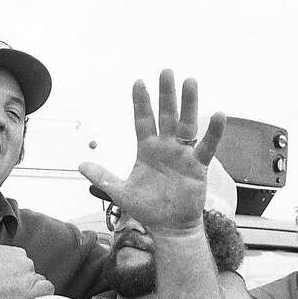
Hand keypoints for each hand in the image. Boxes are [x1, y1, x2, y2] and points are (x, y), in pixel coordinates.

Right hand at [0, 245, 53, 298]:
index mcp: (16, 253)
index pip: (27, 267)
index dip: (23, 277)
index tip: (16, 284)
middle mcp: (25, 260)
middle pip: (34, 275)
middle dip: (27, 284)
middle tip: (14, 294)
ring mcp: (28, 272)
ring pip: (39, 283)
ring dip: (31, 290)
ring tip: (17, 298)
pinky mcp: (29, 285)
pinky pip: (47, 289)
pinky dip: (44, 295)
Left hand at [79, 70, 224, 233]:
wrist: (168, 227)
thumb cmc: (147, 209)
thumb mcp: (120, 192)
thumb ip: (102, 177)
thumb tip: (80, 165)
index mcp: (147, 149)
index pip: (143, 120)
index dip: (141, 102)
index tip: (138, 81)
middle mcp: (166, 147)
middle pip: (166, 115)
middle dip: (166, 94)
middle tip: (166, 71)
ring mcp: (183, 154)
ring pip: (187, 124)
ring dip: (189, 103)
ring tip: (190, 81)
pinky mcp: (198, 166)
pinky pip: (207, 146)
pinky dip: (213, 131)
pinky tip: (218, 114)